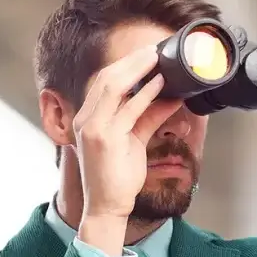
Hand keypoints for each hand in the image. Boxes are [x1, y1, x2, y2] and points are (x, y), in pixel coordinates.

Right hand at [72, 47, 183, 231]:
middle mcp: (86, 118)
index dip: (126, 64)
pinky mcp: (105, 138)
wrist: (107, 207)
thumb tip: (171, 97)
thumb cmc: (118, 177)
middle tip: (155, 49)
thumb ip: (149, 117)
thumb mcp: (134, 140)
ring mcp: (93, 127)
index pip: (104, 81)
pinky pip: (127, 109)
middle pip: (107, 77)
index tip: (148, 53)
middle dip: (132, 60)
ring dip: (138, 69)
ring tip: (158, 57)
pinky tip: (159, 84)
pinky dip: (144, 94)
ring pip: (114, 86)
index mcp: (88, 117)